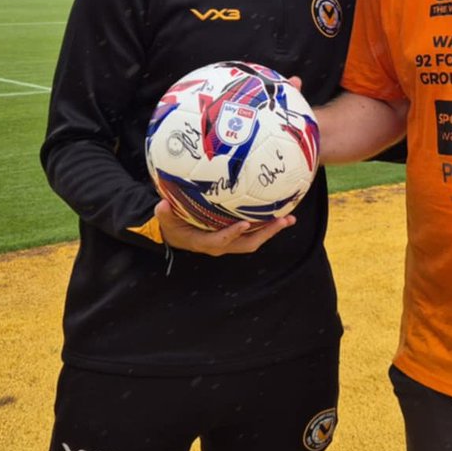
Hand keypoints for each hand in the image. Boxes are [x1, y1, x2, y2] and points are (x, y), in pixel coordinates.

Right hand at [154, 200, 294, 255]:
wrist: (177, 235)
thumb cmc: (172, 226)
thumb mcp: (165, 221)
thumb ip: (164, 214)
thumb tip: (162, 204)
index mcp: (205, 242)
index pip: (221, 240)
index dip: (232, 234)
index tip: (245, 224)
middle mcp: (222, 246)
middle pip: (248, 243)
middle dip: (266, 234)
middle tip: (282, 221)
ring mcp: (231, 243)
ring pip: (254, 240)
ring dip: (272, 231)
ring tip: (289, 219)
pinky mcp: (236, 237)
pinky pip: (254, 234)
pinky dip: (267, 226)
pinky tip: (280, 214)